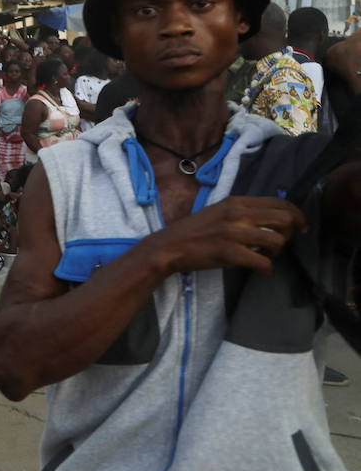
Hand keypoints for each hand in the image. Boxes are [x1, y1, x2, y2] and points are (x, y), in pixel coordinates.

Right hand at [148, 196, 304, 276]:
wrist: (169, 247)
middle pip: (284, 219)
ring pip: (277, 241)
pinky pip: (263, 262)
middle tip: (281, 243)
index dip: (297, 214)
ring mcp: (233, 233)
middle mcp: (237, 214)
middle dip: (290, 233)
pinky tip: (260, 268)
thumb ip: (243, 211)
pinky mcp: (229, 253)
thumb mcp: (218, 212)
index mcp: (236, 202)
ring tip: (266, 256)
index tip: (301, 226)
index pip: (279, 202)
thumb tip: (271, 218)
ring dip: (277, 252)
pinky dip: (266, 268)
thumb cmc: (194, 230)